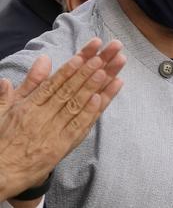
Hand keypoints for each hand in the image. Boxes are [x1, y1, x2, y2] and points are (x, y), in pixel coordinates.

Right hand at [0, 39, 124, 199]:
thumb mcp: (6, 109)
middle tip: (103, 56)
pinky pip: (77, 127)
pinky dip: (89, 112)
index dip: (70, 69)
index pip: (53, 84)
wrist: (1, 173)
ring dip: (92, 87)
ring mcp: (51, 132)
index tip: (85, 55)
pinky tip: (100, 98)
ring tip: (106, 71)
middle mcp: (40, 117)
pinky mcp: (60, 147)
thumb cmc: (4, 138)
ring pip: (75, 105)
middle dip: (87, 72)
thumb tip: (42, 59)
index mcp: (27, 107)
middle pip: (68, 90)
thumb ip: (27, 84)